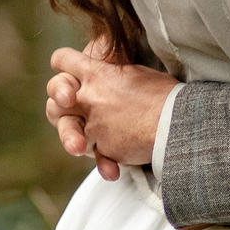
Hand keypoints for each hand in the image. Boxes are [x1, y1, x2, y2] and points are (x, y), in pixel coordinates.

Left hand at [45, 47, 178, 181]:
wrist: (175, 122)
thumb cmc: (165, 94)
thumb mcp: (137, 72)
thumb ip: (115, 74)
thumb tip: (113, 74)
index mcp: (97, 73)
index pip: (63, 60)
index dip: (65, 65)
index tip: (72, 73)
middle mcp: (88, 98)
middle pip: (54, 98)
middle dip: (61, 104)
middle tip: (73, 107)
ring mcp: (92, 125)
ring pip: (67, 131)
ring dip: (74, 138)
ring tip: (83, 145)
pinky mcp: (102, 148)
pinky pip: (93, 155)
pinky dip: (104, 162)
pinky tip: (112, 170)